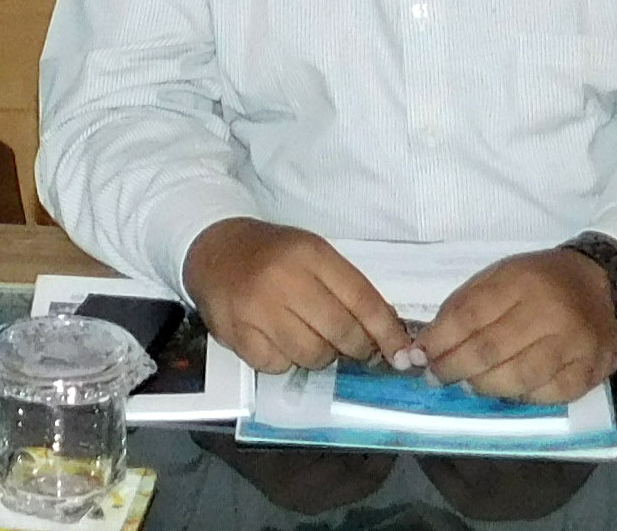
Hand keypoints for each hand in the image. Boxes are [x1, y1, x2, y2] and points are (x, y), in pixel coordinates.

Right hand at [181, 217, 409, 372]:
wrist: (214, 249)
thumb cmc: (273, 254)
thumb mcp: (314, 256)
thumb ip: (350, 290)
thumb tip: (390, 334)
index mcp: (310, 255)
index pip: (362, 300)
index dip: (386, 333)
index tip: (402, 355)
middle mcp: (284, 280)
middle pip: (340, 332)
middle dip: (356, 348)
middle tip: (354, 348)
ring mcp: (257, 309)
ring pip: (312, 355)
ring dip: (319, 355)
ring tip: (310, 337)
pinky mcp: (236, 335)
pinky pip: (278, 366)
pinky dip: (284, 360)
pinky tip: (278, 340)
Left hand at [414, 248, 616, 403]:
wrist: (606, 283)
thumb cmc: (544, 280)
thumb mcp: (502, 275)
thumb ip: (465, 305)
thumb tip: (429, 344)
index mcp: (521, 282)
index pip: (470, 316)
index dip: (439, 341)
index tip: (418, 356)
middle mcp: (548, 313)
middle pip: (489, 351)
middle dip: (453, 368)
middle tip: (436, 377)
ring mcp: (573, 346)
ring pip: (516, 378)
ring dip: (483, 386)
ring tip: (468, 384)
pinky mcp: (589, 372)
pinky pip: (546, 395)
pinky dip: (520, 397)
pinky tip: (507, 389)